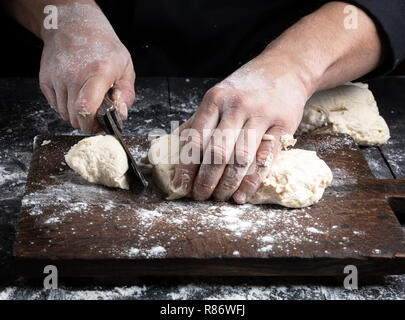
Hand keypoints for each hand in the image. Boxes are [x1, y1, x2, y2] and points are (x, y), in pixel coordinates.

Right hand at [39, 4, 134, 132]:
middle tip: (97, 114)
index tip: (100, 125)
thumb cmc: (103, 47)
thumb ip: (126, 94)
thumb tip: (121, 114)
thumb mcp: (125, 67)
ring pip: (64, 114)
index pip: (86, 108)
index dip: (92, 124)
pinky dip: (65, 106)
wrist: (74, 26)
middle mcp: (73, 75)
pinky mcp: (45, 80)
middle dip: (87, 122)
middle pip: (75, 117)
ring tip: (86, 99)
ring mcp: (56, 78)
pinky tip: (75, 94)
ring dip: (76, 114)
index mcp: (98, 73)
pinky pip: (55, 106)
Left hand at [173, 56, 311, 203]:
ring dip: (228, 184)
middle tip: (200, 196)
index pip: (195, 139)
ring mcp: (261, 116)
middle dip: (206, 180)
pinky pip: (266, 160)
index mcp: (215, 99)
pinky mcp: (283, 125)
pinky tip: (242, 195)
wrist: (286, 68)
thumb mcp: (218, 95)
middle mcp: (236, 107)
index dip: (186, 167)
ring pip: (241, 158)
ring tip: (220, 197)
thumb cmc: (246, 87)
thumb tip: (174, 145)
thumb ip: (198, 120)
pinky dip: (252, 182)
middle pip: (217, 152)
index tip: (180, 186)